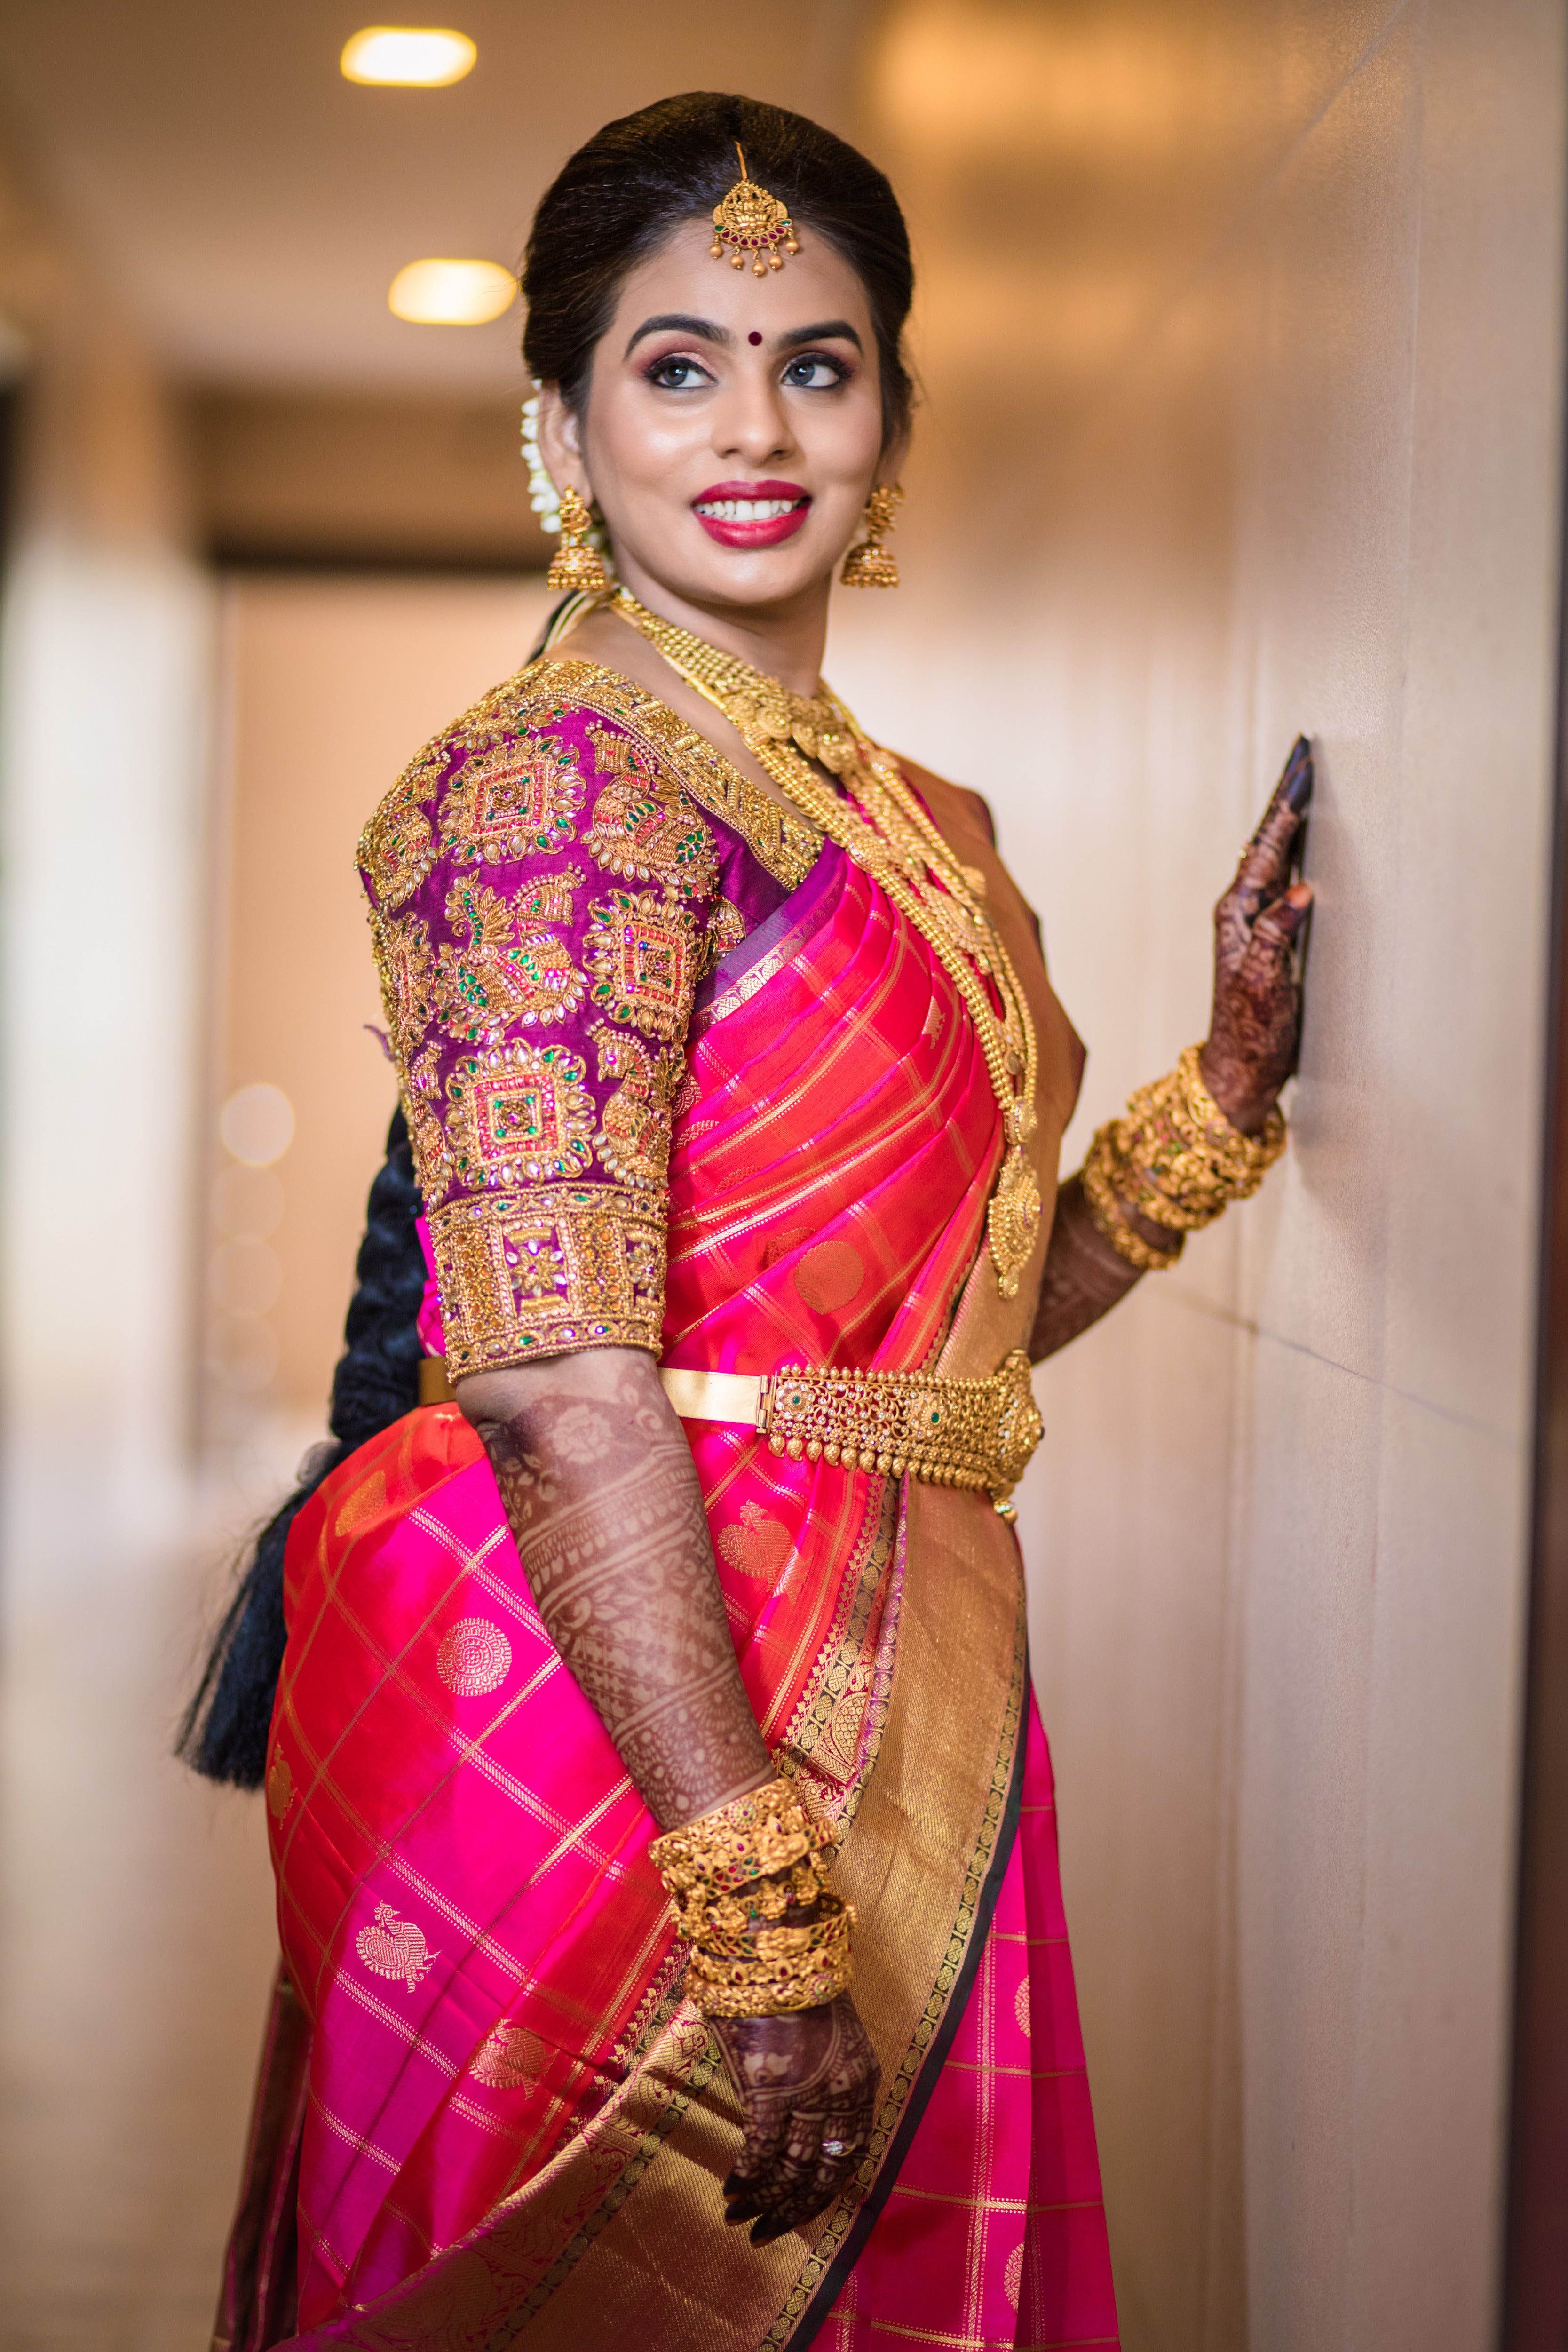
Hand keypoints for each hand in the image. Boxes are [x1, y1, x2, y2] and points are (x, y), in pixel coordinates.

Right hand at [713, 1995, 879, 2244]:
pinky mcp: (768, 2091)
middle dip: (794, 2208)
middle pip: (824, 2172)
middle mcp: (841, 2094)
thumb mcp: (829, 2037)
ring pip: (791, 2169)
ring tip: (740, 2218)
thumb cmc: (796, 1984)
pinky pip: (759, 2151)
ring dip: (765, 2201)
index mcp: (861, 2080)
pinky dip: (745, 2177)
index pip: (853, 2153)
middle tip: (767, 2232)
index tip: (803, 2207)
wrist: (776, 1949)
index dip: (828, 2188)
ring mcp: (806, 2095)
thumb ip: (822, 2080)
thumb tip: (798, 2122)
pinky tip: (730, 2192)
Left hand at [1200, 736, 1313, 1133]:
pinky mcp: (1266, 938)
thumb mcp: (1264, 983)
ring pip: (1272, 858)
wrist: (1240, 1067)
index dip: (1285, 809)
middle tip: (1301, 758)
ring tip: (1300, 786)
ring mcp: (1253, 923)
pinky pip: (1279, 881)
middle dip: (1284, 800)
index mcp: (1238, 913)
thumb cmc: (1251, 1031)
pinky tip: (1299, 844)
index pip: (1266, 849)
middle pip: (1267, 843)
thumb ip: (1277, 936)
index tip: (1300, 770)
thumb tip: (1299, 892)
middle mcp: (1241, 911)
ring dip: (1287, 822)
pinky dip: (1291, 854)